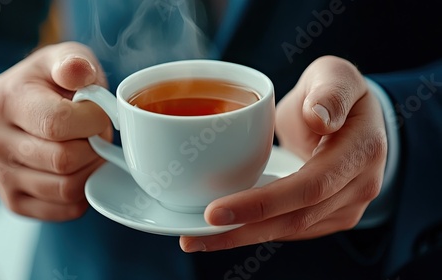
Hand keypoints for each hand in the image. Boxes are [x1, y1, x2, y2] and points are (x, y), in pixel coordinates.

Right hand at [0, 42, 110, 220]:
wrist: (23, 112)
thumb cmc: (51, 84)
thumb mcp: (62, 60)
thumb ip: (74, 62)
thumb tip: (79, 72)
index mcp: (5, 100)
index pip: (58, 123)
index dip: (93, 121)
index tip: (101, 113)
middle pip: (63, 160)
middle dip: (95, 147)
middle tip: (98, 134)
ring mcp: (0, 174)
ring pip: (66, 189)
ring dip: (92, 170)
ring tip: (91, 150)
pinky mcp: (14, 200)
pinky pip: (65, 209)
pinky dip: (85, 193)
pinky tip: (82, 170)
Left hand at [180, 55, 386, 251]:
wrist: (353, 116)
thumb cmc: (336, 91)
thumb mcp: (336, 75)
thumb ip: (330, 92)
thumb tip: (320, 117)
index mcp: (361, 151)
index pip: (309, 186)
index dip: (262, 204)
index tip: (216, 211)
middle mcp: (359, 187)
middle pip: (295, 219)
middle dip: (242, 230)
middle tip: (194, 236)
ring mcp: (346, 206)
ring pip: (290, 230)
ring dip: (242, 237)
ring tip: (197, 240)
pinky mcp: (330, 214)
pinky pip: (290, 228)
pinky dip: (255, 231)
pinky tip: (223, 232)